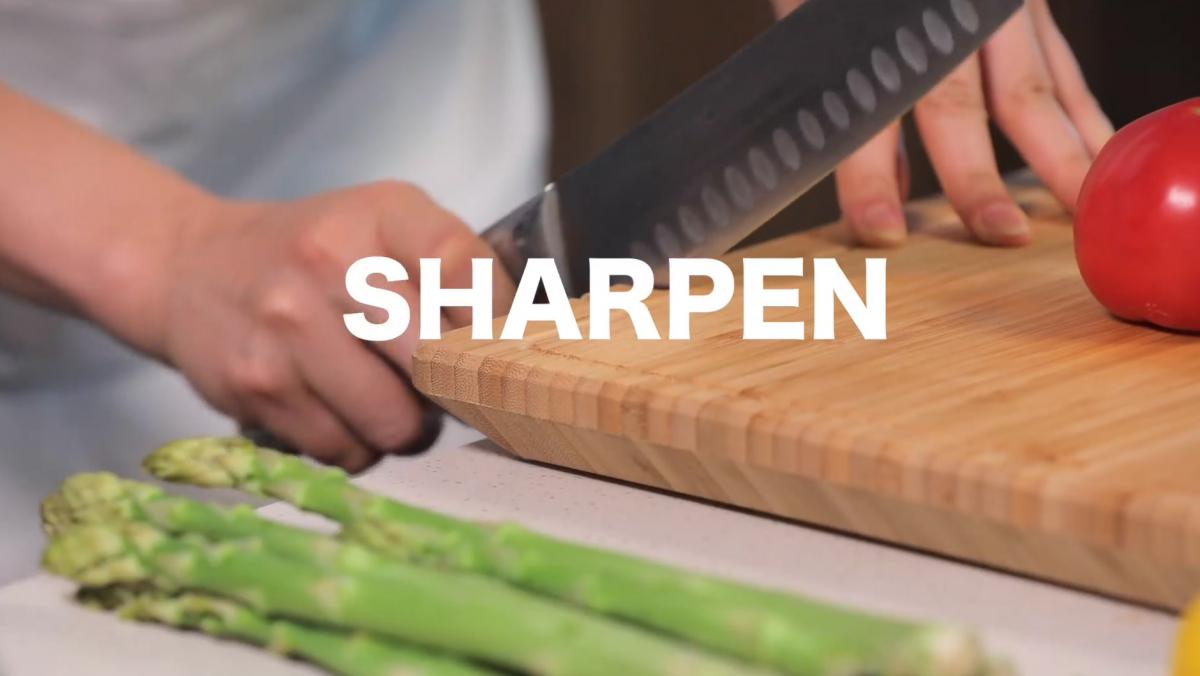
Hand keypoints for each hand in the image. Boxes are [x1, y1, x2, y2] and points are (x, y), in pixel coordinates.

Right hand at [152, 182, 514, 470]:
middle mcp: (328, 262)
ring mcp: (287, 327)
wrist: (191, 268)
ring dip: (401, 426)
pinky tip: (336, 408)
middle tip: (440, 384)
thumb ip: (454, 266)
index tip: (499, 347)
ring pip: (393, 423)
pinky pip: (343, 450)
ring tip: (383, 396)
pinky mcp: (256, 386)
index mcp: (378, 215)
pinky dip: (352, 444)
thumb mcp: (385, 224)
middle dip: (451, 388)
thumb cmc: (311, 252)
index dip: (494, 320)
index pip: (464, 270)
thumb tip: (522, 340)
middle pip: (436, 361)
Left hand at [770, 0, 1112, 245]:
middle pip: (957, 103)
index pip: (865, 110)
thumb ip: (850, 101)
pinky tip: (1103, 156)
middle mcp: (940, 12)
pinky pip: (1062, 67)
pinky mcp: (1025, 5)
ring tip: (1080, 216)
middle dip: (977, 175)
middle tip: (998, 236)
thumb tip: (891, 188)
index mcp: (872, 23)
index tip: (879, 231)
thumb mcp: (818, 22)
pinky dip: (1087, 115)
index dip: (870, 176)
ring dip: (1058, 155)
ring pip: (1032, 86)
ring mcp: (992, 7)